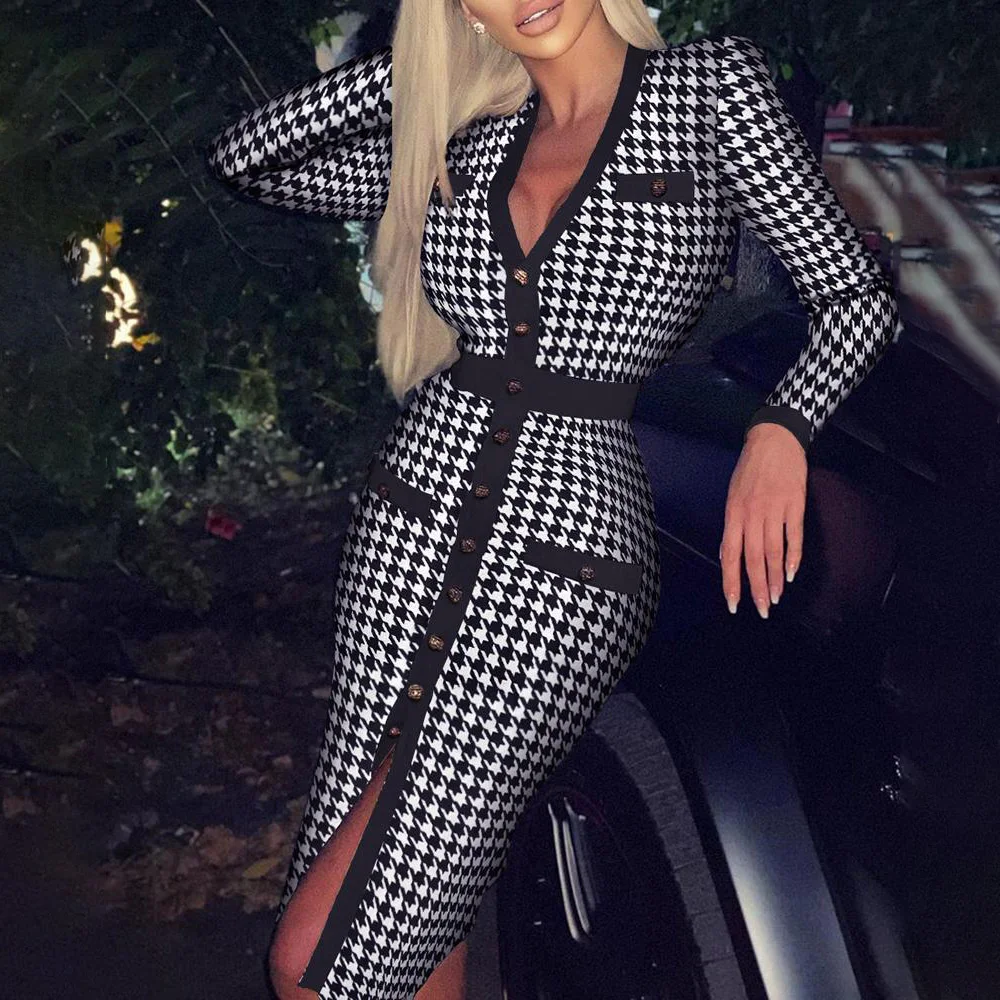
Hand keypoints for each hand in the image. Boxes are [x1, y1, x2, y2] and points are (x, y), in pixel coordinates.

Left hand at [719, 422, 806, 618]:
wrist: (774, 440)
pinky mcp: (794, 504)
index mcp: (733, 514)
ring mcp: (773, 509)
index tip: (734, 604)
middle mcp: (751, 514)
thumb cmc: (750, 469)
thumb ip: (732, 527)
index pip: (730, 555)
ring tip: (776, 597)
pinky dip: (793, 557)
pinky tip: (791, 573)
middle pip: (752, 559)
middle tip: (763, 609)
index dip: (731, 582)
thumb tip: (728, 555)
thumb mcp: (732, 496)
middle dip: (756, 588)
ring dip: (774, 578)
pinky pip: (794, 536)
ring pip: (773, 551)